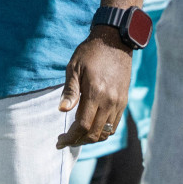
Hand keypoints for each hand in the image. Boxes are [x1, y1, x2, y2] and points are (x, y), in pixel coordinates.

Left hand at [56, 27, 132, 148]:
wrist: (114, 42)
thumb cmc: (90, 53)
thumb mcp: (74, 67)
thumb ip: (70, 90)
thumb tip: (62, 110)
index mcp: (95, 92)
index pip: (83, 125)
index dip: (71, 137)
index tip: (60, 141)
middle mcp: (109, 101)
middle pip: (94, 133)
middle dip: (78, 141)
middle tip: (65, 140)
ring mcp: (119, 102)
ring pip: (106, 132)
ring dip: (91, 138)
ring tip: (77, 137)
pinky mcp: (123, 101)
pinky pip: (114, 125)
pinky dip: (103, 132)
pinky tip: (92, 129)